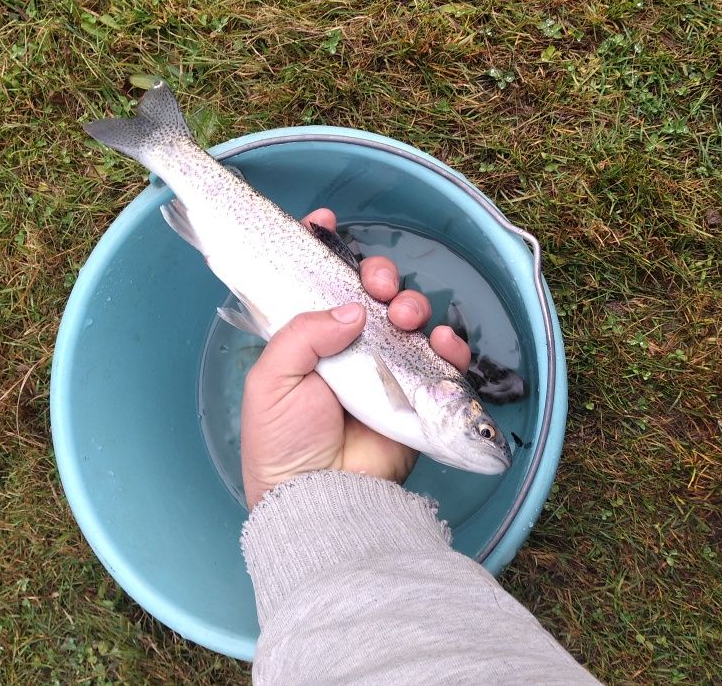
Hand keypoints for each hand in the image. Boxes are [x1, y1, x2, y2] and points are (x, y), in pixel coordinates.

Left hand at [240, 208, 471, 508]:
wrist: (319, 497)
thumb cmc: (283, 441)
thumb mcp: (272, 378)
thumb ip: (305, 332)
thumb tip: (352, 308)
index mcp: (306, 339)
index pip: (315, 282)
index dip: (322, 249)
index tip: (325, 223)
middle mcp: (347, 347)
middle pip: (370, 294)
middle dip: (379, 277)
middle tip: (379, 286)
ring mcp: (384, 369)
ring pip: (407, 318)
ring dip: (411, 304)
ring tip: (404, 316)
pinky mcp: (416, 393)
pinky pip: (440, 359)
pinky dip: (449, 343)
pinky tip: (443, 339)